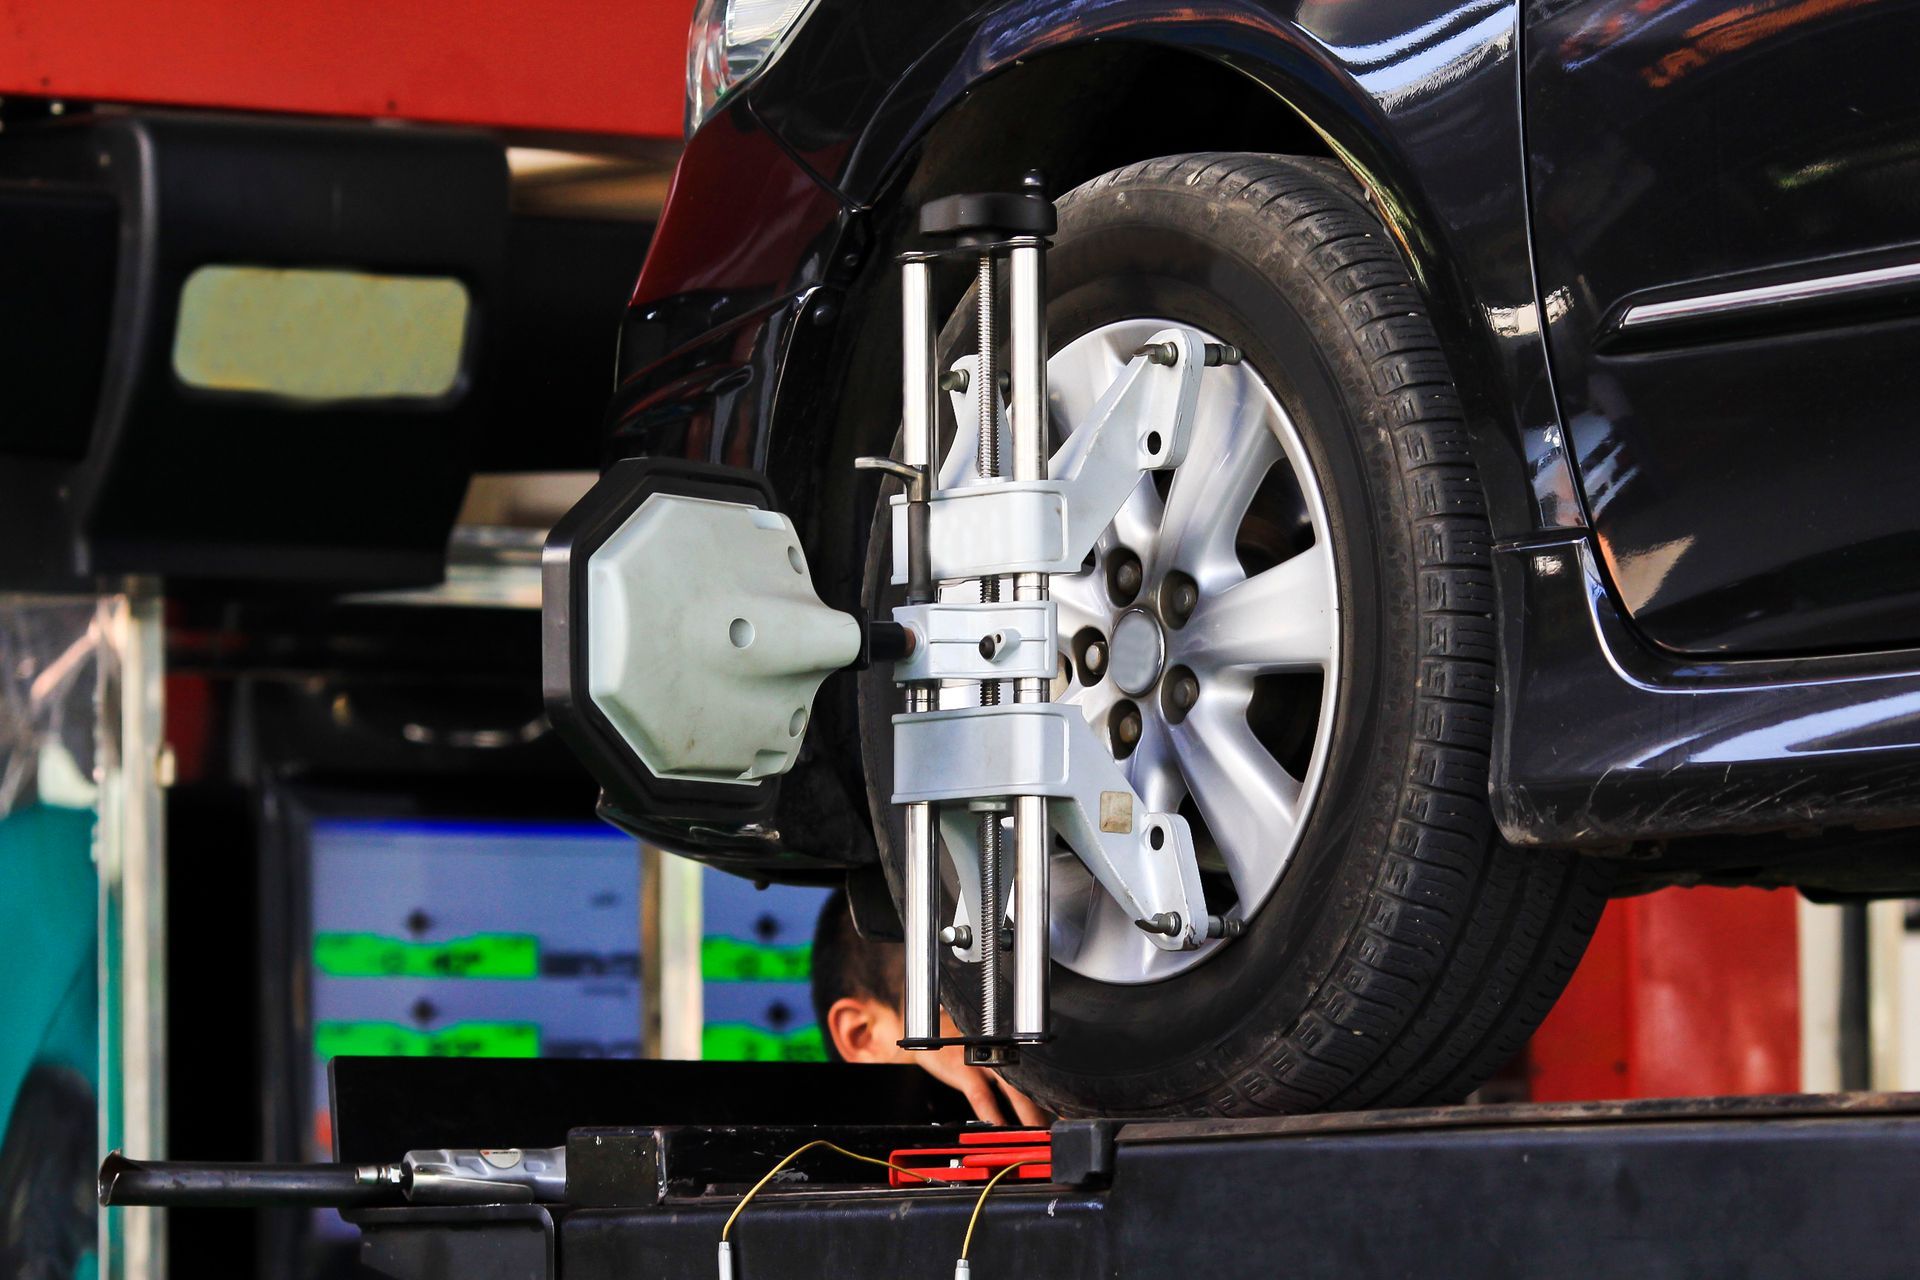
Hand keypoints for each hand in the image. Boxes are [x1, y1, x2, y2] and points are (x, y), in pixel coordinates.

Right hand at [912, 1042, 1047, 1126]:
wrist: (924, 1032)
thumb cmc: (960, 1041)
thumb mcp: (989, 1047)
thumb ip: (1010, 1065)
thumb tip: (1033, 1095)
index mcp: (1013, 1045)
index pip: (1041, 1072)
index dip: (1056, 1093)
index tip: (1068, 1113)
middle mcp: (1003, 1050)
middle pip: (1033, 1083)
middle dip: (1049, 1108)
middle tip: (1060, 1129)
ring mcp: (984, 1059)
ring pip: (1014, 1092)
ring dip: (1028, 1116)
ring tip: (1037, 1135)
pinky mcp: (964, 1070)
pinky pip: (983, 1099)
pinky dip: (993, 1117)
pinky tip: (999, 1130)